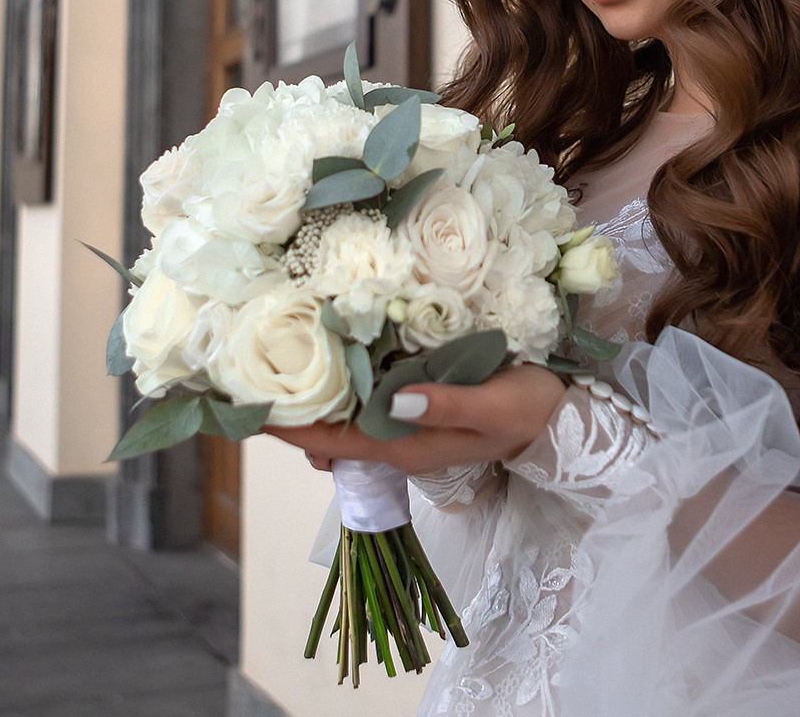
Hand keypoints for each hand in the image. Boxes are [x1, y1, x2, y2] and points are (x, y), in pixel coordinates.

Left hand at [267, 363, 569, 475]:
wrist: (558, 418)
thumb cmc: (527, 409)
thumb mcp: (493, 407)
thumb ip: (444, 405)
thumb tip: (390, 398)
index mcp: (407, 445)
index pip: (332, 441)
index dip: (287, 427)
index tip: (243, 407)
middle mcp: (394, 440)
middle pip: (324, 432)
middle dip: (285, 409)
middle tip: (241, 373)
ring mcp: (400, 426)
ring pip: (339, 418)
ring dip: (306, 396)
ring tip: (267, 359)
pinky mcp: (410, 408)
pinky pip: (360, 402)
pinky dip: (336, 384)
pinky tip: (323, 354)